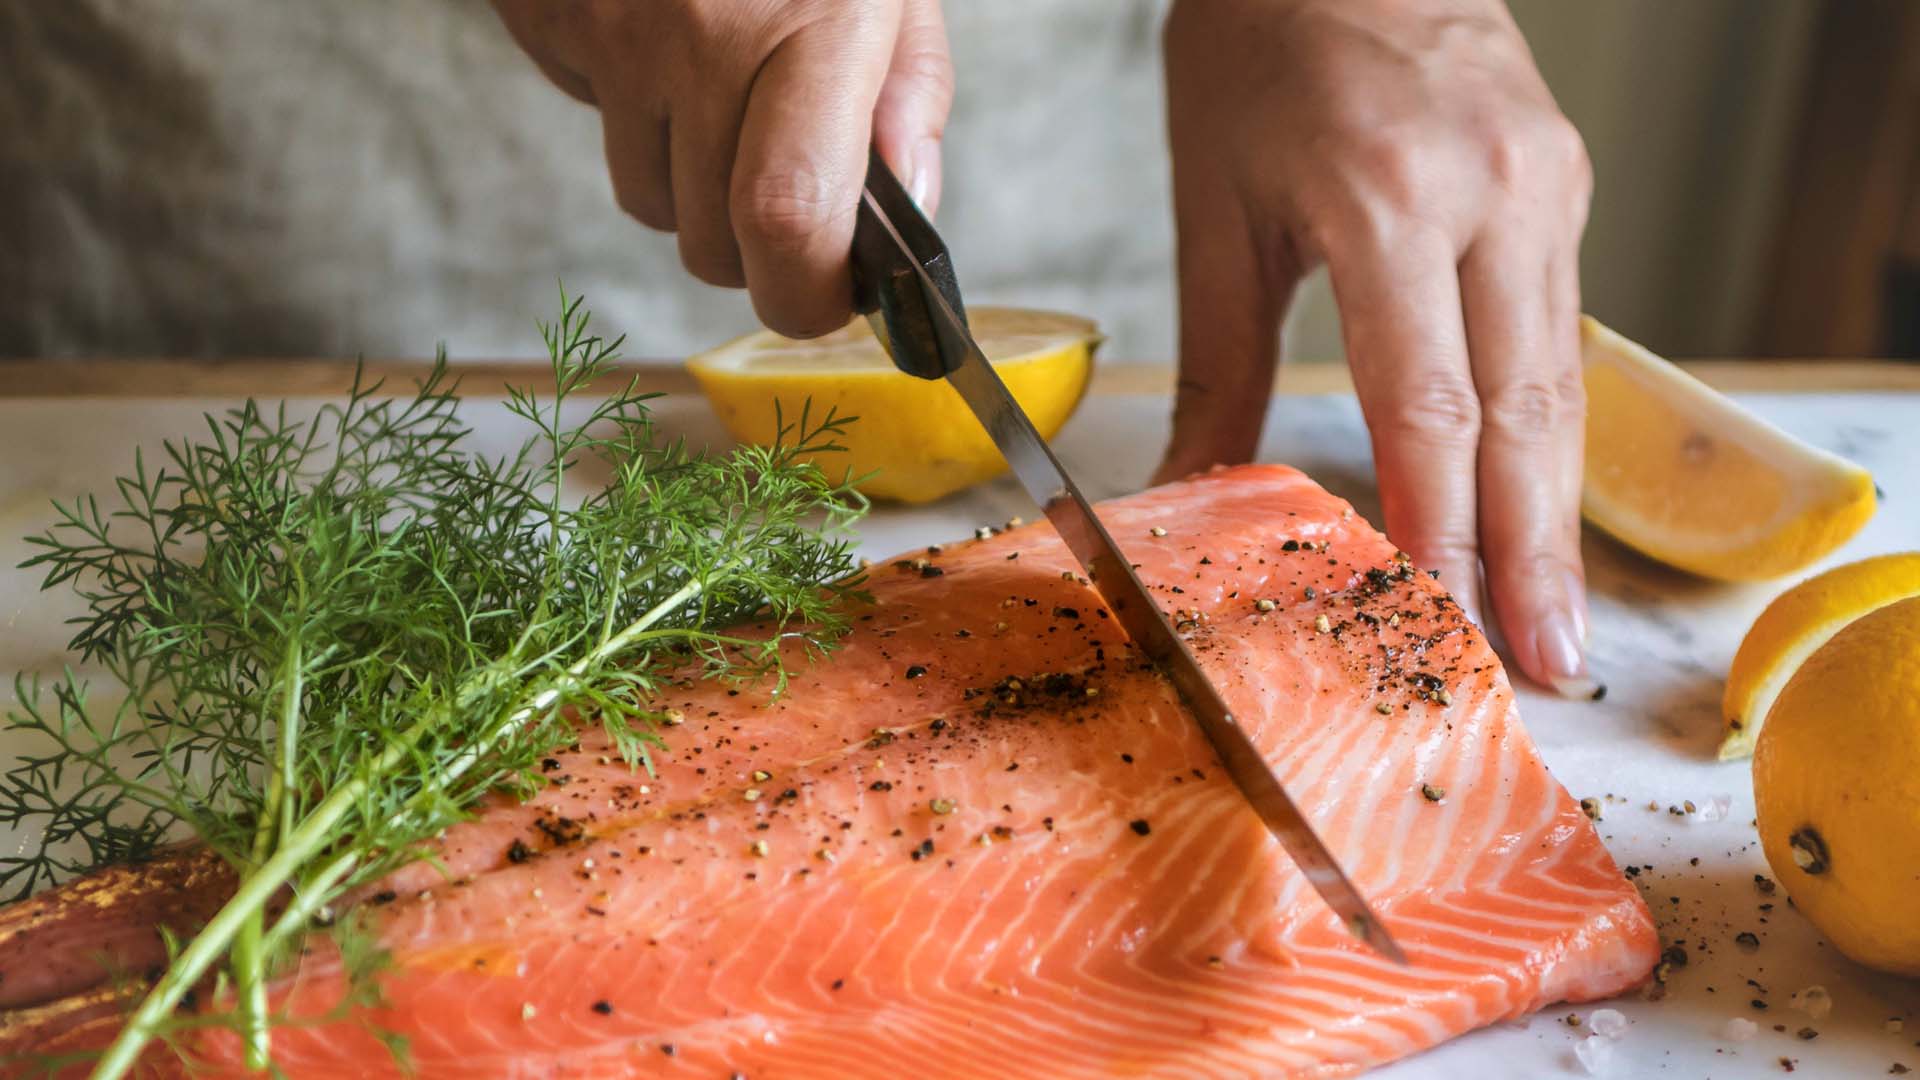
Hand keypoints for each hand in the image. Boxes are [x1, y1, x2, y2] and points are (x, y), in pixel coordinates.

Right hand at [491, 0, 953, 336]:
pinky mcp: (549, 20)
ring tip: (719, 88)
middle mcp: (706, 34)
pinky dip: (630, 113)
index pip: (787, 217)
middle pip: (712, 243)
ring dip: (688, 183)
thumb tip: (911, 218)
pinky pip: (593, 125)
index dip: (804, 295)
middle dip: (753, 251)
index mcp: (814, 24)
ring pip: (648, 202)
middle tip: (782, 185)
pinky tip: (660, 42)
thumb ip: (909, 99)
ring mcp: (618, 32)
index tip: (827, 298)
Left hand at [1156, 0, 1596, 696]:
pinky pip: (1560, 329)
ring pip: (1561, 381)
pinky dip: (1546, 428)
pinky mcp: (1565, 184)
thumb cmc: (1261, 41)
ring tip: (1550, 615)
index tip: (1447, 622)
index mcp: (1392, 200)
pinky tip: (1535, 502)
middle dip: (1533, 553)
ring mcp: (1547, 187)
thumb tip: (1198, 485)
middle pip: (1526, 415)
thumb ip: (1220, 356)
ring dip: (1556, 509)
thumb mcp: (1217, 202)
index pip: (1431, 405)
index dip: (1443, 527)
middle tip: (1543, 665)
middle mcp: (1496, 195)